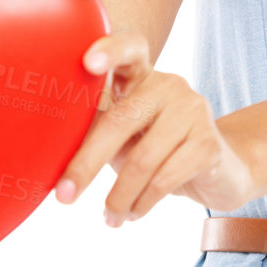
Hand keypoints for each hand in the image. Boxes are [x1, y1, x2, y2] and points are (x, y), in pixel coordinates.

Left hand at [55, 31, 266, 224]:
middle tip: (64, 196)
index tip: (88, 62)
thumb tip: (46, 153)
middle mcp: (169, 85)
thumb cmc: (156, 149)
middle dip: (87, 163)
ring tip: (109, 218)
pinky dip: (142, 203)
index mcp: (142, 75)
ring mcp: (193, 110)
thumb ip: (96, 130)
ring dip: (119, 196)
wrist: (220, 171)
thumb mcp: (124, 135)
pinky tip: (133, 215)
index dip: (110, 50)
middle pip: (120, 120)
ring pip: (142, 159)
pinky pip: (165, 179)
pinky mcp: (209, 142)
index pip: (129, 48)